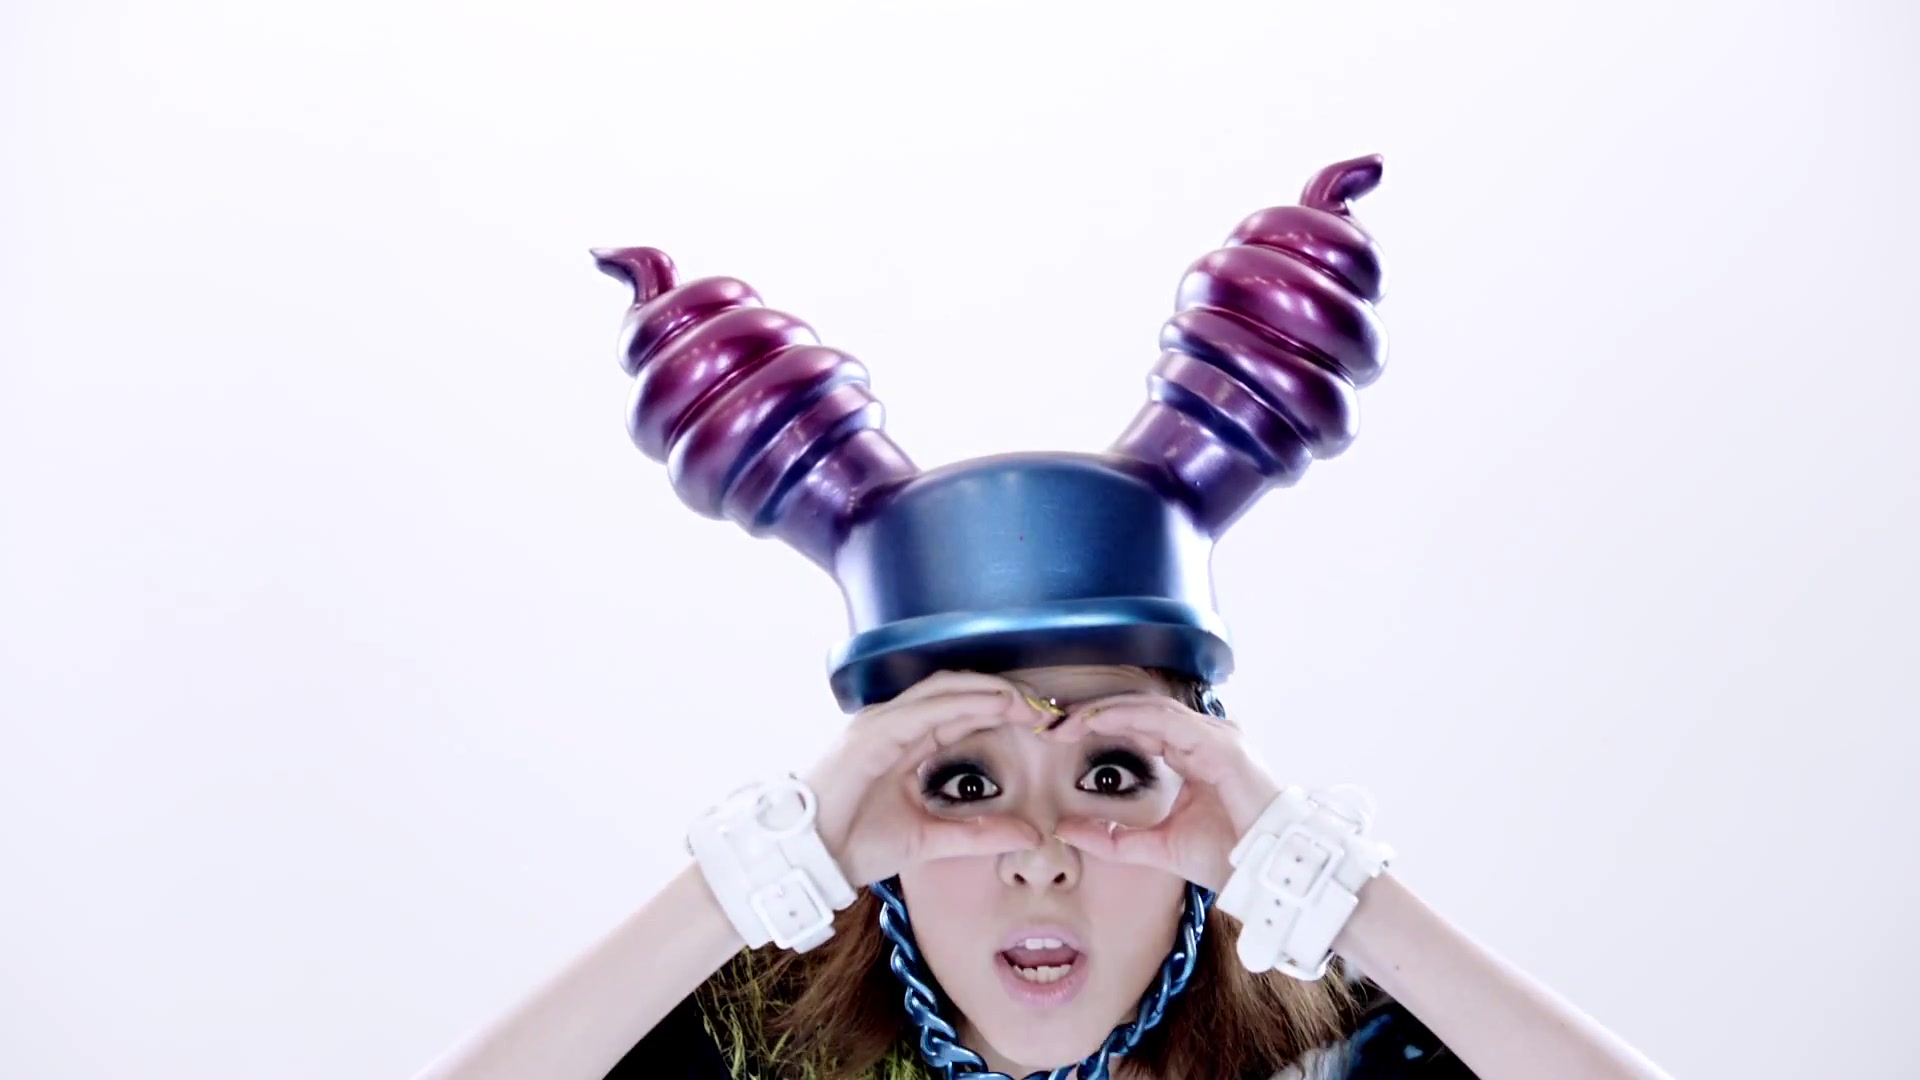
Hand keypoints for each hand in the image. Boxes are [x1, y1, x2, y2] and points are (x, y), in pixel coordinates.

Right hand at [799, 671, 1053, 886]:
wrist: (809, 860)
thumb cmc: (855, 845)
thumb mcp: (929, 840)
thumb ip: (977, 834)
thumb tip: (1030, 834)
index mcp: (906, 740)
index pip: (963, 710)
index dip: (1004, 709)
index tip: (1045, 723)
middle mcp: (895, 723)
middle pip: (959, 691)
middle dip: (1005, 693)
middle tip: (1047, 707)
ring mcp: (882, 723)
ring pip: (945, 690)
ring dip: (991, 691)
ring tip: (1029, 702)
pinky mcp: (873, 733)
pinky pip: (925, 708)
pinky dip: (964, 702)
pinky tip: (996, 705)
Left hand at [1039, 692, 1282, 891]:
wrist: (1267, 873)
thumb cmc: (1226, 857)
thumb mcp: (1156, 847)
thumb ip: (1113, 838)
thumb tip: (1066, 829)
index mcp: (1194, 753)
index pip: (1140, 725)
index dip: (1099, 725)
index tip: (1058, 736)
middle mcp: (1206, 737)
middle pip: (1141, 710)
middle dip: (1094, 713)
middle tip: (1052, 723)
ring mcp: (1216, 736)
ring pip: (1150, 708)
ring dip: (1104, 711)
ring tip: (1068, 721)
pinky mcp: (1221, 744)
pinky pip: (1165, 720)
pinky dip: (1127, 717)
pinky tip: (1096, 722)